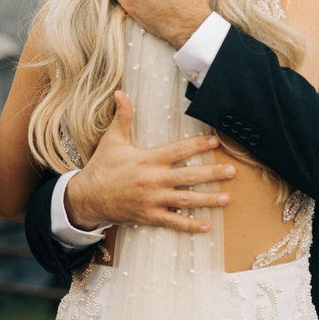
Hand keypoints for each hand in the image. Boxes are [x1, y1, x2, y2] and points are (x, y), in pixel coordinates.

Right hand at [65, 91, 234, 231]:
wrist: (86, 197)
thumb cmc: (101, 168)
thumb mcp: (111, 140)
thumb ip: (121, 117)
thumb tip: (120, 93)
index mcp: (147, 160)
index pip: (178, 151)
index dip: (198, 145)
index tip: (215, 142)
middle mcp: (152, 180)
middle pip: (189, 176)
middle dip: (212, 174)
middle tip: (232, 171)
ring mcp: (152, 200)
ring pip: (185, 200)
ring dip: (208, 199)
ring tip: (226, 198)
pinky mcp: (148, 216)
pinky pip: (173, 221)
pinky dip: (189, 225)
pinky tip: (206, 226)